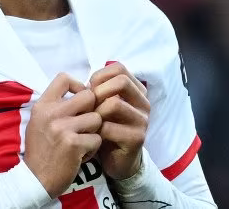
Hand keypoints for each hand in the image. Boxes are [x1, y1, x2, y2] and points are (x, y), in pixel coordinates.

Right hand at [24, 73, 102, 198]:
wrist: (35, 180)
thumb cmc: (40, 150)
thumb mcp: (39, 123)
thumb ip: (56, 107)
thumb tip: (82, 92)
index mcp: (42, 106)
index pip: (63, 78)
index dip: (78, 85)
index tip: (80, 99)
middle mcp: (51, 113)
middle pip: (88, 96)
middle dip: (92, 110)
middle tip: (86, 124)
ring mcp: (62, 128)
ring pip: (96, 119)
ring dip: (93, 132)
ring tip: (82, 142)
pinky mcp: (74, 144)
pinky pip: (97, 139)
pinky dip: (92, 149)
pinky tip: (81, 155)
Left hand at [88, 62, 149, 179]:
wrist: (117, 160)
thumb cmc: (107, 128)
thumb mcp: (103, 105)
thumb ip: (99, 90)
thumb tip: (85, 84)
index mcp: (137, 91)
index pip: (120, 68)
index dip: (100, 75)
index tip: (89, 89)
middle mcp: (144, 103)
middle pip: (121, 81)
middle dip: (99, 91)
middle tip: (88, 105)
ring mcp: (142, 121)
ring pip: (114, 104)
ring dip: (96, 112)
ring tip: (90, 122)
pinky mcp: (137, 139)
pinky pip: (109, 127)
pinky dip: (96, 130)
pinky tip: (92, 136)